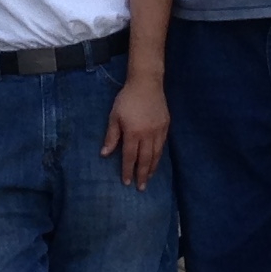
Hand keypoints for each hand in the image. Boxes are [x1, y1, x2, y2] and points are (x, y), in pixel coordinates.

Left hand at [100, 71, 169, 187]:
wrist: (146, 83)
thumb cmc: (127, 99)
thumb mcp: (114, 116)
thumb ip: (111, 136)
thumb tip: (105, 154)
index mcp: (133, 133)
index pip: (130, 157)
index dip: (128, 170)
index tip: (126, 182)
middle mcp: (148, 134)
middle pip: (145, 159)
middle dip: (142, 175)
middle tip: (141, 188)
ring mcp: (159, 130)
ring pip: (156, 154)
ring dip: (152, 168)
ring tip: (149, 178)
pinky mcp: (166, 125)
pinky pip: (162, 145)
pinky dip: (159, 155)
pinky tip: (156, 161)